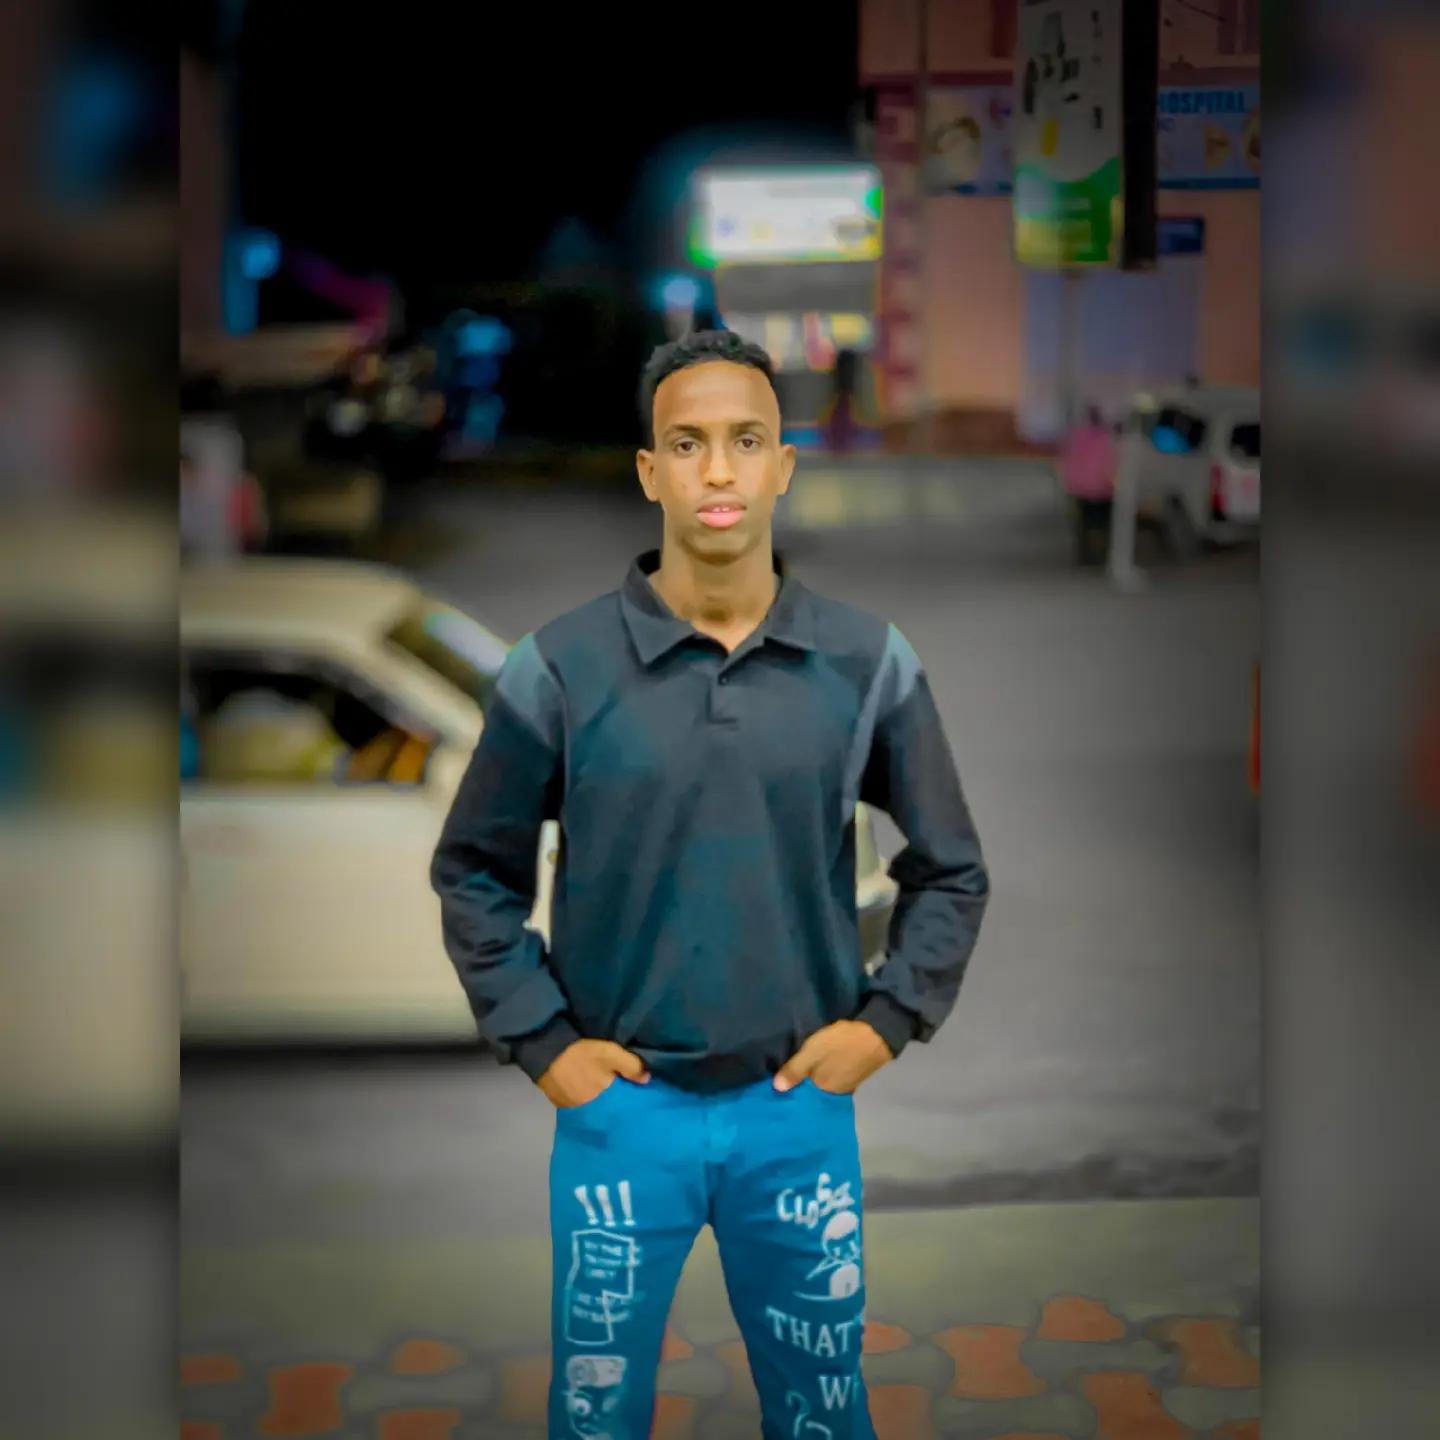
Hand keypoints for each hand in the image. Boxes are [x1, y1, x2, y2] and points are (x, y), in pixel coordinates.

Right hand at [538, 1039, 649, 1108]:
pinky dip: (584, 1102)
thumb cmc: (582, 1053)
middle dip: (614, 1102)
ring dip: (598, 1102)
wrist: (546, 1053)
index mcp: (606, 1095)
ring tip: (601, 1093)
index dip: (629, 1098)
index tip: (637, 1095)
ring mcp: (576, 1109)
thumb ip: (631, 1065)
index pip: (624, 1103)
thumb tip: (647, 1079)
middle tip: (618, 1092)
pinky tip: (585, 1093)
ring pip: (593, 1108)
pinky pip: (579, 1107)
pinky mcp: (562, 1106)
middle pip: (608, 1107)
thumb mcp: (610, 1053)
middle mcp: (592, 1108)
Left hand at [773, 1020, 893, 1095]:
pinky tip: (814, 1073)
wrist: (876, 1035)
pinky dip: (821, 1079)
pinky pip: (830, 1083)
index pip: (801, 1099)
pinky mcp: (850, 1078)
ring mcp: (844, 1087)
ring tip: (794, 1078)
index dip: (788, 1095)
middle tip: (781, 1083)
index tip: (773, 1092)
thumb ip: (795, 1069)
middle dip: (798, 1090)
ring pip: (820, 1089)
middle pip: (810, 1096)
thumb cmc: (842, 1043)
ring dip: (809, 1085)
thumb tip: (776, 1089)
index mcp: (823, 1091)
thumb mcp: (813, 1051)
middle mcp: (833, 1094)